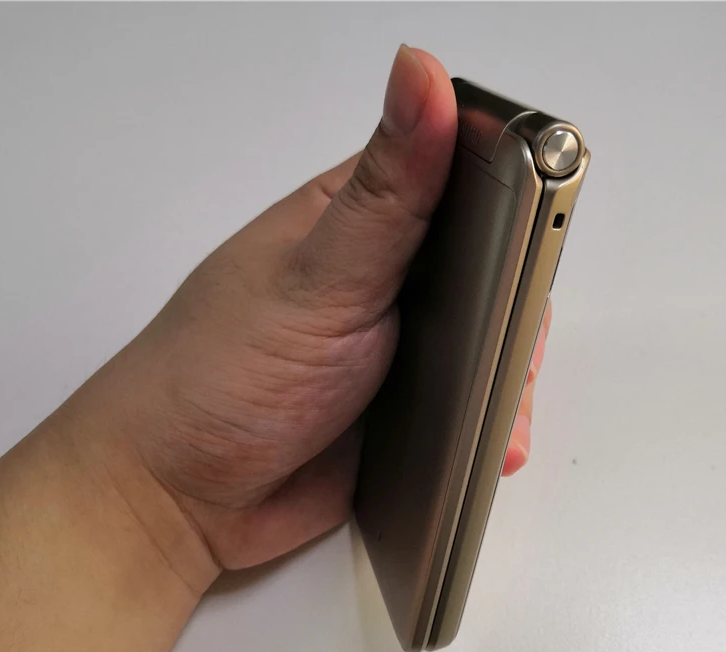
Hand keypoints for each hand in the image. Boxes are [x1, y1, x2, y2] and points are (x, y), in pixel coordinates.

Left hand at [69, 46, 552, 584]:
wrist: (184, 503)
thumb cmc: (218, 378)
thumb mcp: (317, 278)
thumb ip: (388, 191)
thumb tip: (422, 75)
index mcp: (358, 219)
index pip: (462, 175)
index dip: (515, 192)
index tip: (541, 224)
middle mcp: (383, 275)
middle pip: (494, 269)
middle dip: (518, 311)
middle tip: (515, 344)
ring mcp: (399, 344)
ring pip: (491, 343)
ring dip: (508, 380)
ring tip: (501, 417)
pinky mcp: (408, 408)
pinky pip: (473, 405)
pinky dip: (490, 425)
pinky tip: (488, 445)